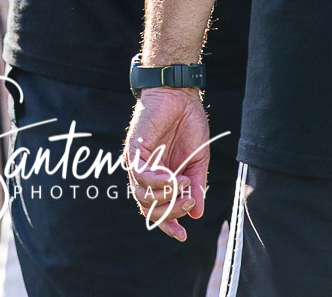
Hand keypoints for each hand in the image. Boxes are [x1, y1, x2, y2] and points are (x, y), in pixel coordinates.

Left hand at [124, 88, 209, 240]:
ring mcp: (138, 162)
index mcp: (161, 179)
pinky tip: (172, 178)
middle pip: (149, 208)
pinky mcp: (133, 149)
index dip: (168, 225)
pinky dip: (157, 181)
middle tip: (190, 202)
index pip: (157, 209)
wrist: (181, 95)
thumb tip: (197, 215)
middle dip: (171, 212)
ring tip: (184, 184)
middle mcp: (146, 174)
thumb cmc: (189, 125)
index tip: (183, 236)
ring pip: (142, 195)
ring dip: (166, 196)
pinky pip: (139, 175)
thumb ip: (196, 187)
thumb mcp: (198, 161)